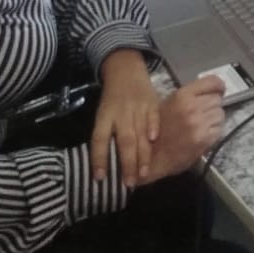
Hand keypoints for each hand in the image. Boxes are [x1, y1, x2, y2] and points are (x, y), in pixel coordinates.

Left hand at [90, 49, 159, 186]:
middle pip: (123, 140)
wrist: (125, 69)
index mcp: (104, 117)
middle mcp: (120, 114)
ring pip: (139, 133)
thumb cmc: (113, 98)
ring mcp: (137, 107)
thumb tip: (106, 165)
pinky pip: (153, 116)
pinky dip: (154, 127)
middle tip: (130, 183)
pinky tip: (154, 140)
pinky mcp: (152, 102)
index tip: (100, 178)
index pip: (99, 139)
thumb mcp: (103, 114)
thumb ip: (107, 135)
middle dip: (127, 163)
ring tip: (144, 173)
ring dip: (142, 154)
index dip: (99, 158)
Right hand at [141, 76, 225, 184]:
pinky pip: (219, 129)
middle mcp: (192, 107)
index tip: (219, 90)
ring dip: (214, 119)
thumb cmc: (157, 129)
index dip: (218, 86)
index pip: (213, 82)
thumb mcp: (169, 104)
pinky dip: (213, 132)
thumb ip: (189, 96)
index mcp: (182, 96)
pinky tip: (202, 135)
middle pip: (217, 99)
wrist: (150, 157)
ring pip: (220, 114)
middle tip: (203, 113)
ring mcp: (199, 124)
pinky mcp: (204, 139)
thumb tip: (210, 91)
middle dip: (212, 105)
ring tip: (201, 125)